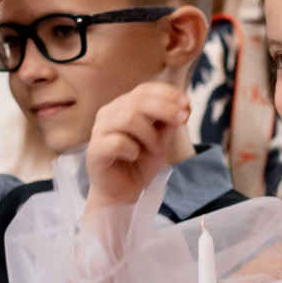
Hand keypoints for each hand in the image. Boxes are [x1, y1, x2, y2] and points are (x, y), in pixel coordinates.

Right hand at [84, 82, 190, 209]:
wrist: (122, 192)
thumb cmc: (139, 164)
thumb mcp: (161, 141)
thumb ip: (168, 124)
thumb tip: (183, 106)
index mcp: (123, 106)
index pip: (144, 90)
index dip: (167, 93)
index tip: (187, 103)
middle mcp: (109, 113)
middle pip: (137, 100)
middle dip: (165, 108)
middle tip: (183, 119)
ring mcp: (99, 130)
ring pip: (128, 118)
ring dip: (150, 134)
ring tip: (156, 149)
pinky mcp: (94, 150)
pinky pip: (118, 142)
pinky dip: (133, 150)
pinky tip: (134, 156)